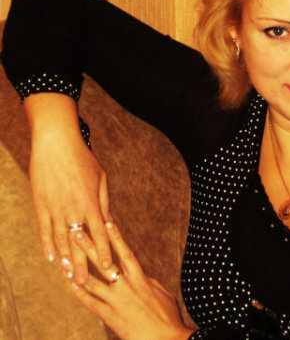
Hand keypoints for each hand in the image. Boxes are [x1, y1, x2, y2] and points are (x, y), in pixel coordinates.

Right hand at [26, 93, 112, 283]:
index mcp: (91, 202)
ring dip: (66, 260)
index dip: (103, 253)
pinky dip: (47, 245)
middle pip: (80, 243)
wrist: (56, 143)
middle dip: (84, 264)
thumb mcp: (100, 178)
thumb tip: (109, 223)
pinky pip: (44, 229)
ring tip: (69, 277)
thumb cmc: (83, 158)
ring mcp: (55, 208)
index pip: (100, 234)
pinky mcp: (41, 205)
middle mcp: (74, 209)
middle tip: (86, 284)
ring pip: (60, 240)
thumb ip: (104, 202)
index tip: (108, 269)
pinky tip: (51, 259)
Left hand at [72, 223, 194, 339]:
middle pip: (104, 262)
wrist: (166, 339)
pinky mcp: (110, 317)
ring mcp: (116, 301)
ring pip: (92, 282)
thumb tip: (143, 275)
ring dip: (78, 270)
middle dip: (89, 246)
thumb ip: (150, 281)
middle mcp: (126, 286)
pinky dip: (81, 294)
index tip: (107, 223)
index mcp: (141, 278)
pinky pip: (92, 303)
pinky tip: (72, 286)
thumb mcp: (162, 293)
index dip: (116, 237)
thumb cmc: (168, 316)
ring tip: (65, 260)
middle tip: (76, 232)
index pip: (125, 252)